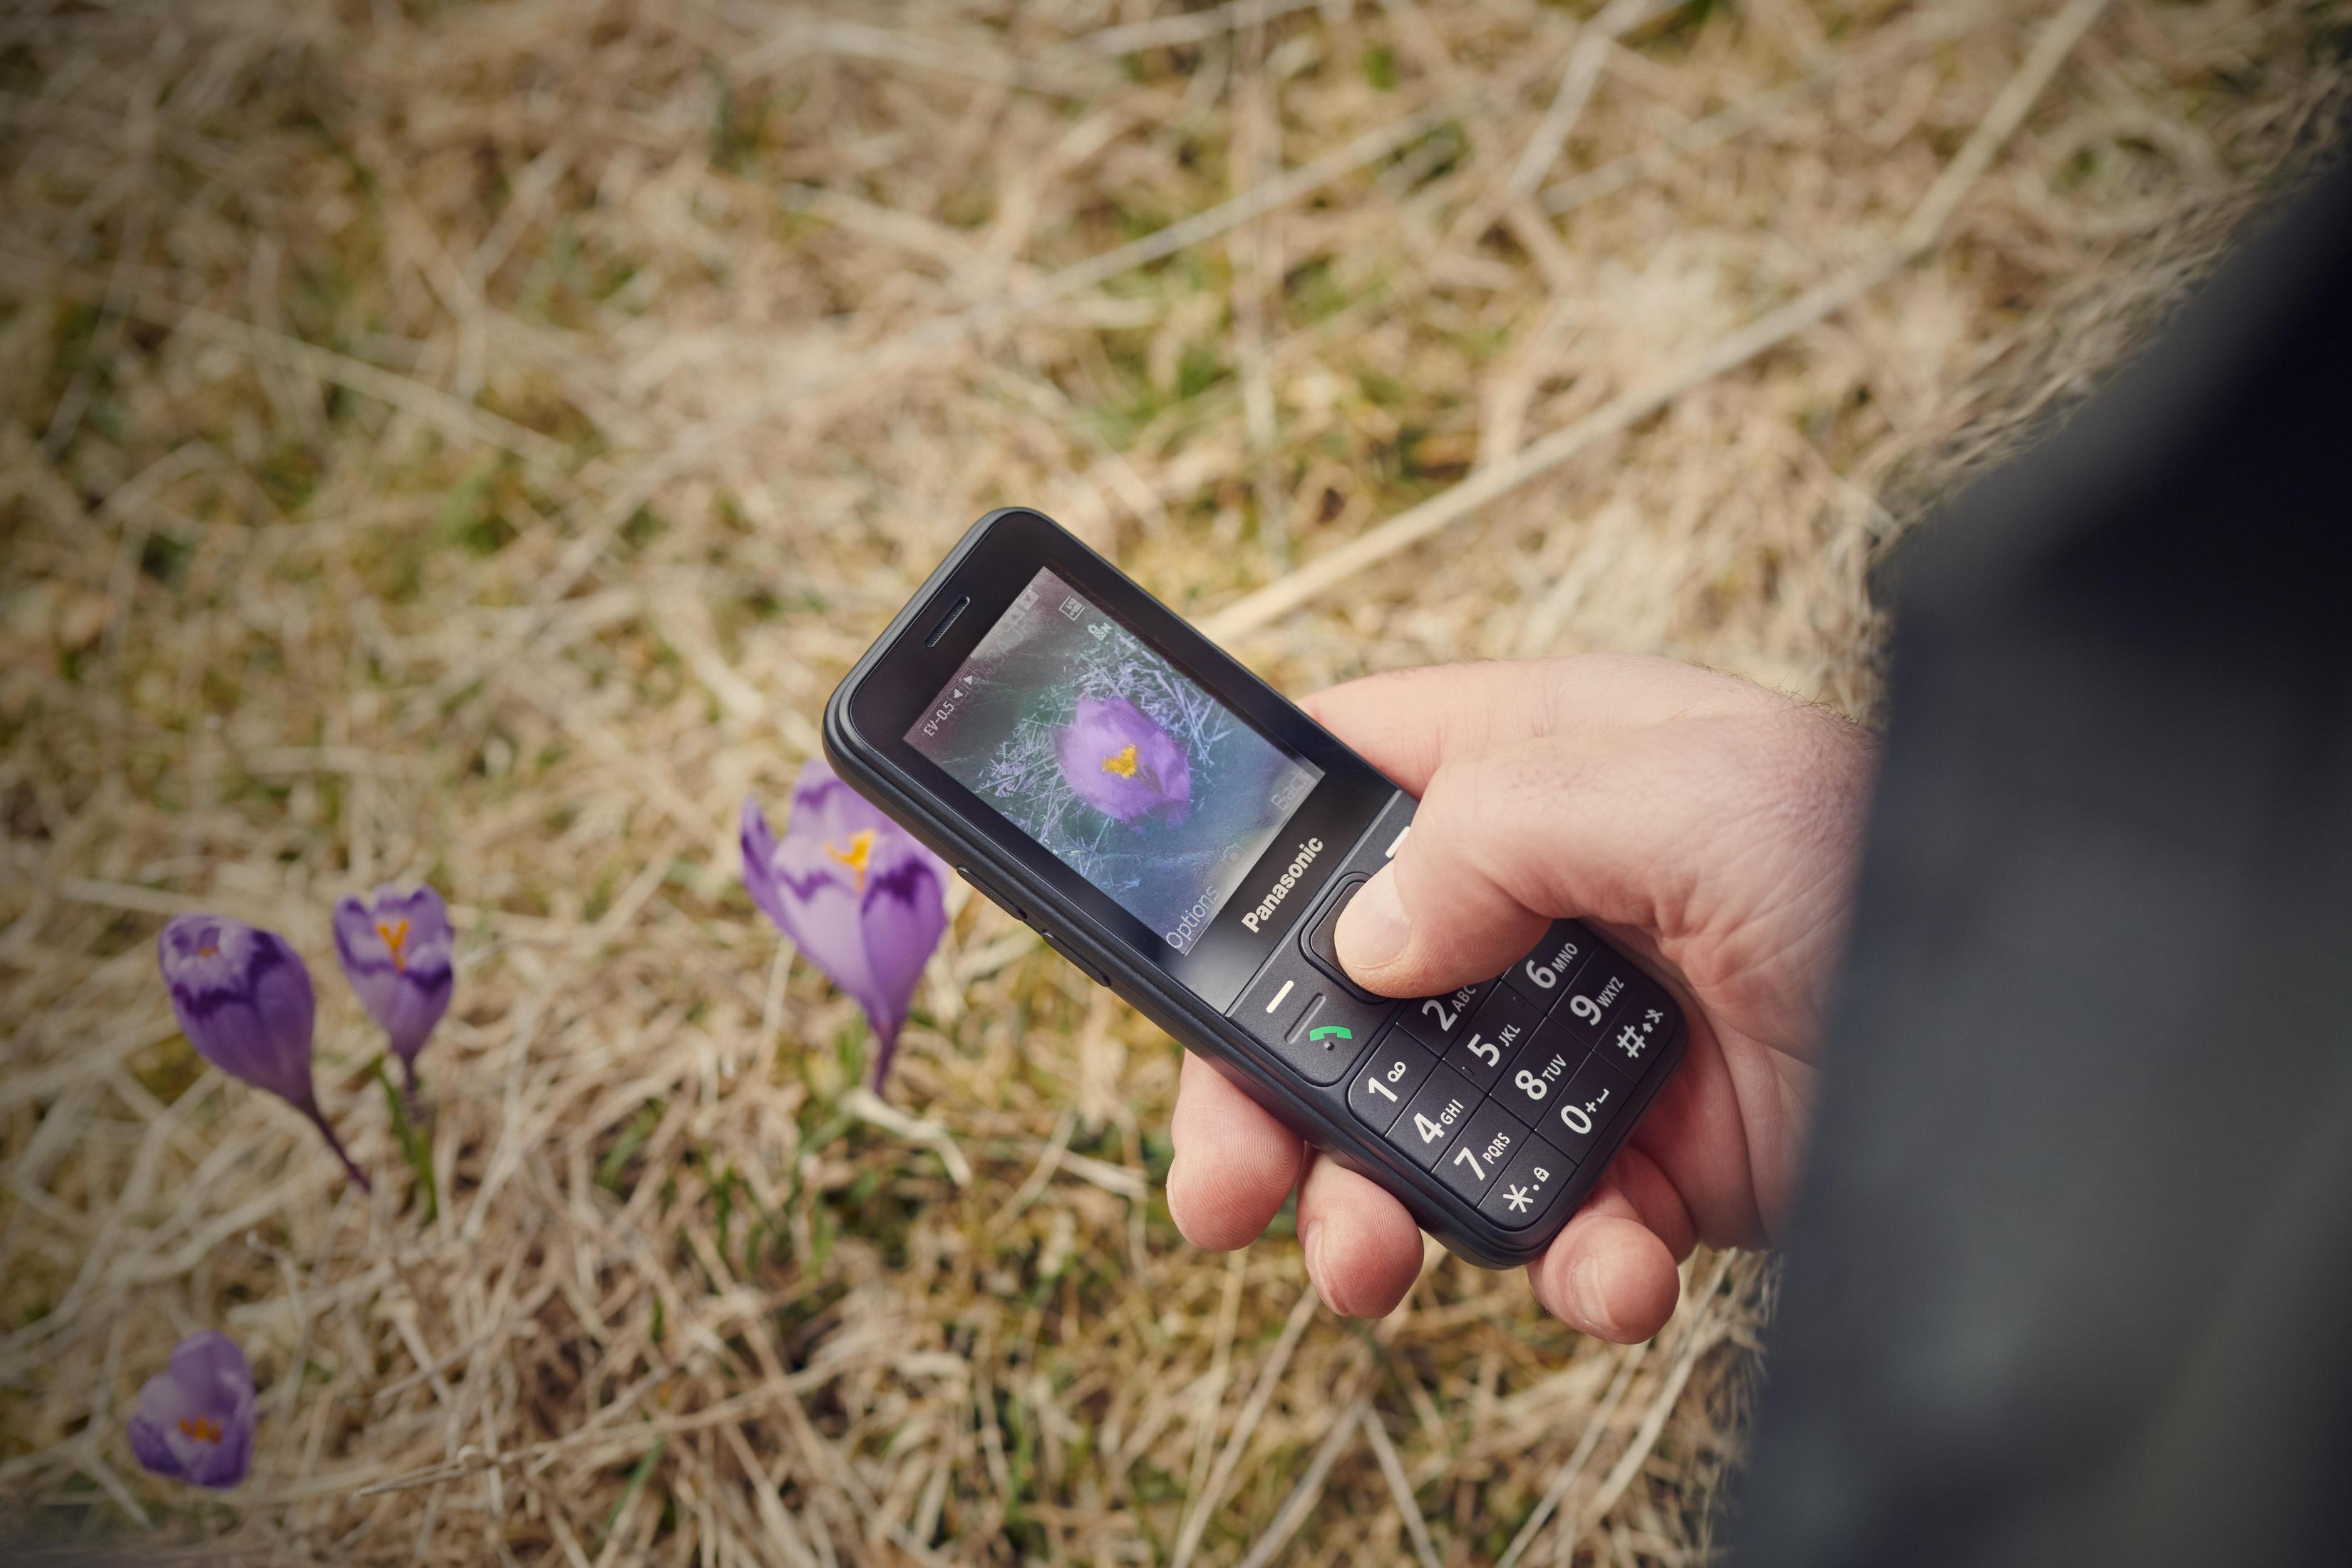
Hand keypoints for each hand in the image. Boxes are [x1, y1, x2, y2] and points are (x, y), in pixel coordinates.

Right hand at [1165, 655, 1874, 1340]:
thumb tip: (1364, 944)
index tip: (1155, 927)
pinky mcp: (1651, 1164)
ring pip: (1412, 1126)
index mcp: (1539, 770)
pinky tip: (1613, 1273)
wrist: (2054, 1053)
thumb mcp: (1690, 791)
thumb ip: (1495, 832)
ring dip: (1374, 1205)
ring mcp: (1587, 1039)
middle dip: (1266, 1091)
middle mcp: (1542, 904)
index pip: (1341, 781)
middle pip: (1336, 990)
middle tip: (1219, 1185)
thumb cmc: (1884, 855)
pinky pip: (1552, 1228)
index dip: (1237, 844)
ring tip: (1366, 1268)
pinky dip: (1564, 1268)